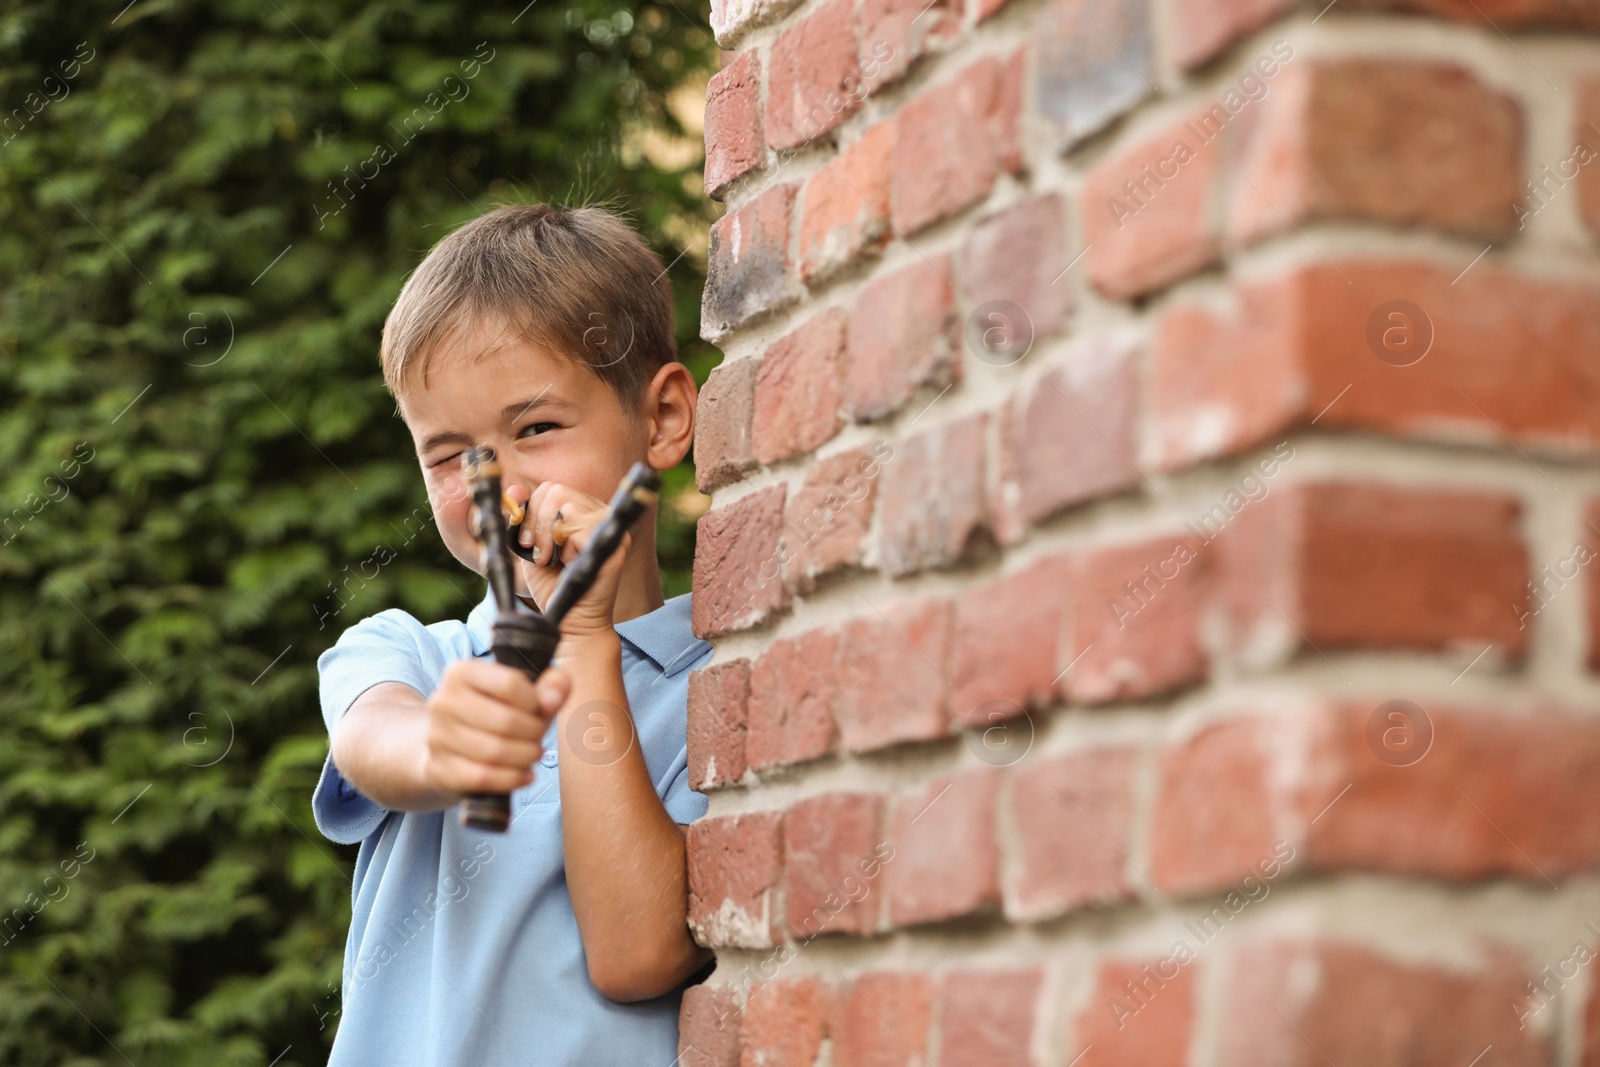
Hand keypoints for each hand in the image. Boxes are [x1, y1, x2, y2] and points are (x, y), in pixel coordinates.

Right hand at [419, 658, 569, 798]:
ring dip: (526, 757)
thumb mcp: (523, 693)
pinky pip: (483, 777)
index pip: (510, 684)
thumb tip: (556, 697)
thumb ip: (550, 686)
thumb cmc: (494, 713)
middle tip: (539, 737)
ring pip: (495, 751)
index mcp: (461, 672)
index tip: (539, 710)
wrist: (447, 746)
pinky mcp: (439, 769)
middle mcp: (443, 701)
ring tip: (534, 754)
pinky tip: (525, 775)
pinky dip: (512, 778)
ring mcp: (437, 737)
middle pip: (506, 721)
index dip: (535, 701)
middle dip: (534, 733)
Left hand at [503, 480, 629, 642]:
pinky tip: (569, 564)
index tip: (525, 542)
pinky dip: (565, 546)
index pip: (550, 489)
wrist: (569, 621)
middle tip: (537, 553)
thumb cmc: (552, 586)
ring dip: (548, 535)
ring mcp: (610, 527)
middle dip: (536, 522)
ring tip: (550, 559)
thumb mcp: (529, 547)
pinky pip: (579, 526)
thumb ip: (521, 519)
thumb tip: (513, 489)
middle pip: (556, 491)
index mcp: (582, 511)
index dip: (530, 512)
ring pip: (567, 503)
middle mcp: (600, 514)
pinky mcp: (616, 544)